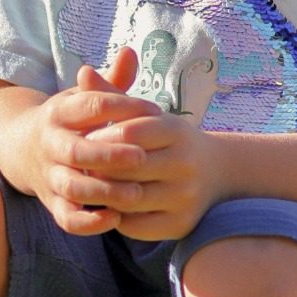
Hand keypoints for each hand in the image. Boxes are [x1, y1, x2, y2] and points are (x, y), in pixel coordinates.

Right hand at [27, 47, 161, 236]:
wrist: (20, 149)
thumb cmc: (67, 121)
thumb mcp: (81, 98)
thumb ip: (110, 83)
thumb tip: (131, 52)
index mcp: (59, 113)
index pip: (90, 106)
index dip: (122, 107)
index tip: (155, 112)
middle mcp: (50, 144)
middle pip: (76, 151)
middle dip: (108, 155)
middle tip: (142, 157)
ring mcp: (49, 175)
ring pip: (71, 187)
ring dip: (102, 192)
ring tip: (136, 193)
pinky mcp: (51, 203)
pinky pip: (65, 217)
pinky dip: (87, 222)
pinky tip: (115, 219)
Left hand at [79, 85, 225, 241]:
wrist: (217, 171)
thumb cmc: (168, 138)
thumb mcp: (146, 113)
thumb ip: (112, 95)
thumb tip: (83, 71)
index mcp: (176, 131)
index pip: (130, 132)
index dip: (102, 137)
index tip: (84, 141)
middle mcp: (185, 163)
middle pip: (129, 167)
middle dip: (99, 166)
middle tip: (78, 167)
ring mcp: (186, 196)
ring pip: (131, 198)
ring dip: (104, 193)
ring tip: (89, 185)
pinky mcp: (181, 224)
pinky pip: (138, 225)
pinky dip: (117, 217)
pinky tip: (108, 206)